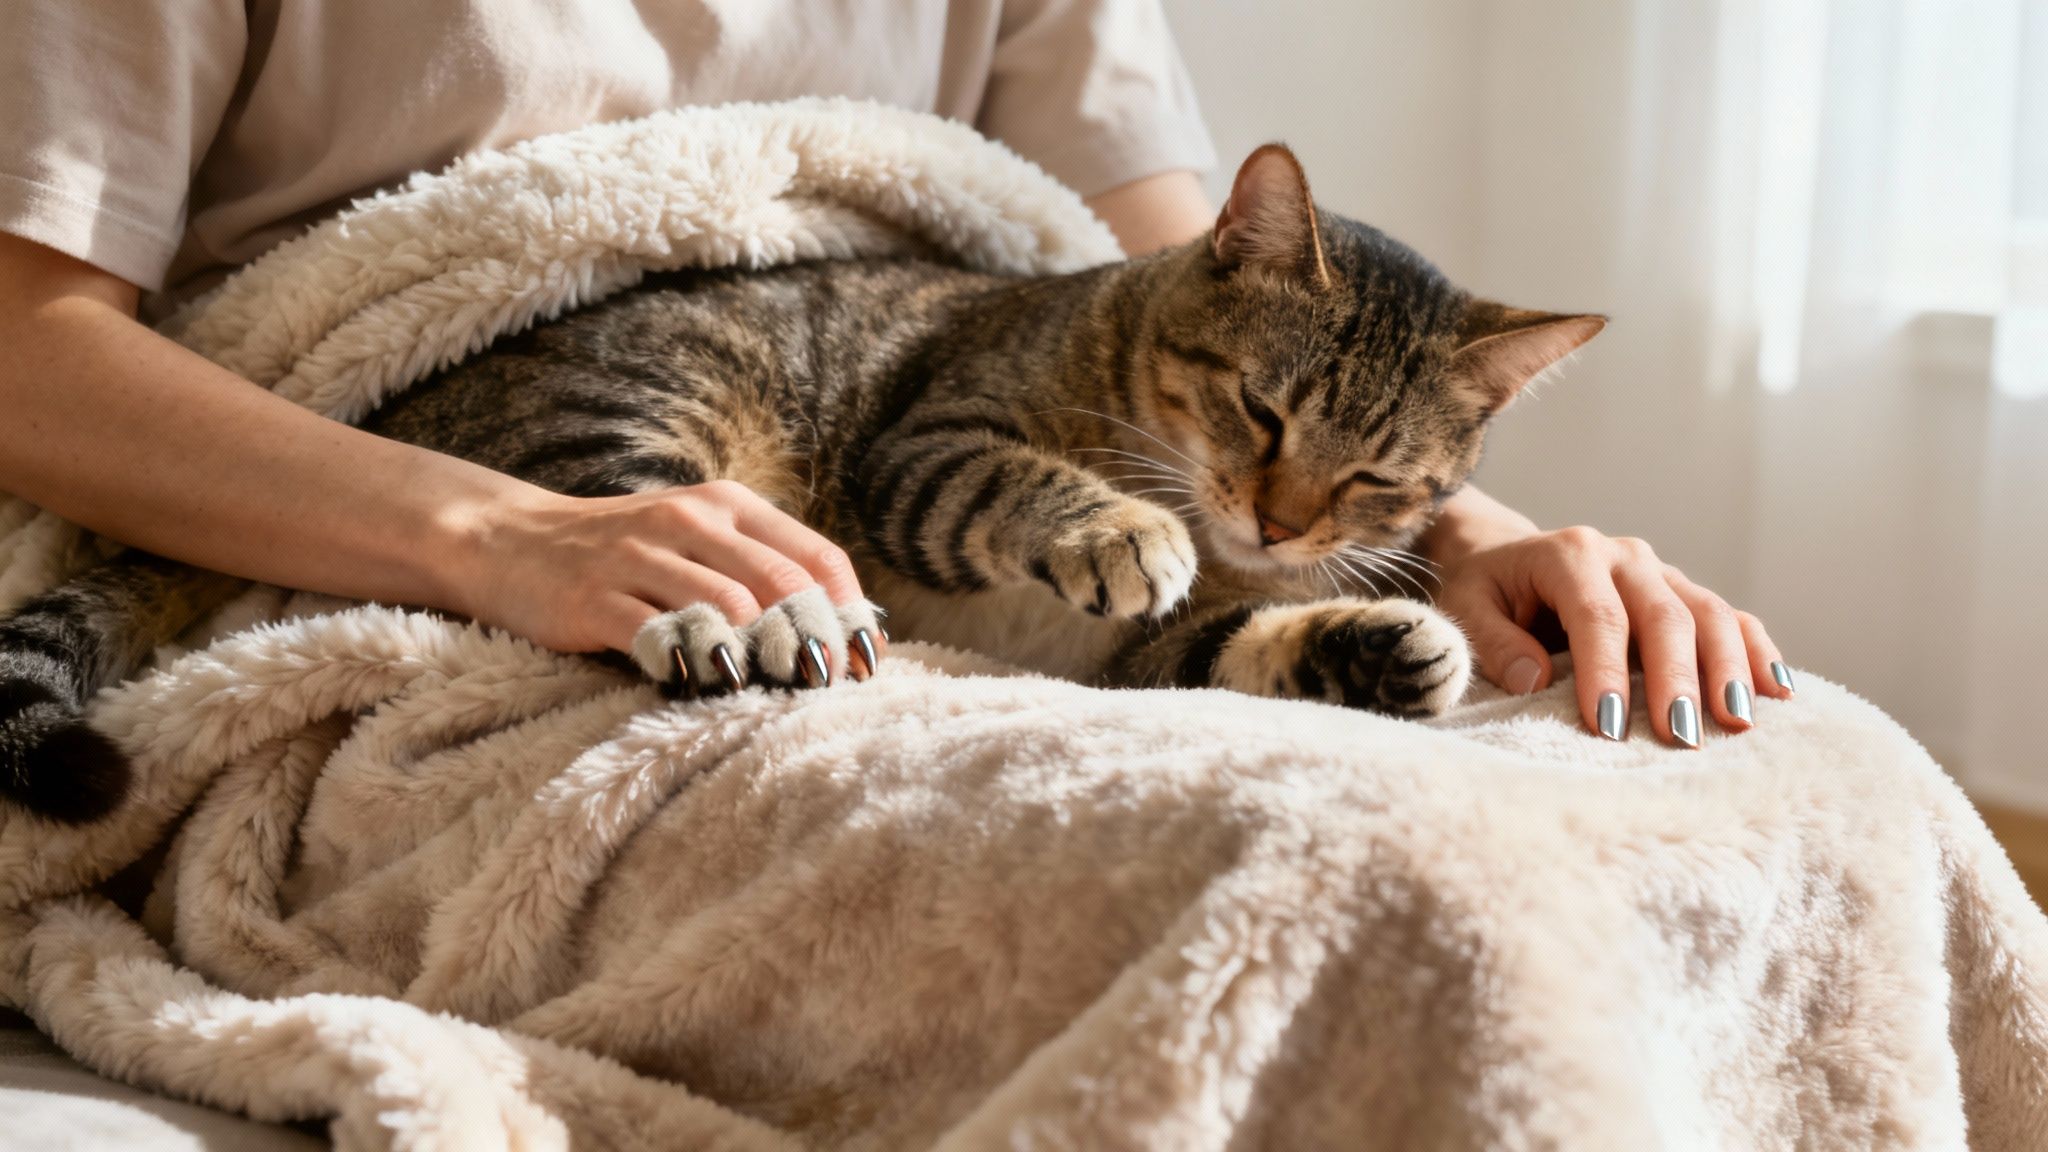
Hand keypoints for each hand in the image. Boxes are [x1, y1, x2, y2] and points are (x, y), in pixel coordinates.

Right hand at [448, 479, 872, 656]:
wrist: (509, 541)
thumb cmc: (624, 553)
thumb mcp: (697, 541)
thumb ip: (760, 570)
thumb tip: (842, 629)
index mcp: (728, 506)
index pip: (817, 557)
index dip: (849, 614)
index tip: (864, 663)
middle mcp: (690, 522)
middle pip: (783, 585)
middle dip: (816, 643)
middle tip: (828, 689)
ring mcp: (640, 558)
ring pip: (729, 608)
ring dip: (765, 660)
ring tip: (777, 693)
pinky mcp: (595, 599)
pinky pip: (660, 636)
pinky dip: (695, 667)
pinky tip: (707, 688)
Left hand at [1424, 493, 1789, 746]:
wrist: (1505, 556)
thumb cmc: (1485, 591)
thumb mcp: (1466, 609)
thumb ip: (1494, 641)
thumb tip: (1535, 680)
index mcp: (1569, 554)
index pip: (1597, 615)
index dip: (1606, 671)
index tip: (1609, 727)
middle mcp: (1624, 557)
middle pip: (1664, 615)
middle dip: (1676, 679)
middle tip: (1682, 737)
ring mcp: (1661, 573)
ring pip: (1709, 614)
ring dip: (1729, 669)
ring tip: (1738, 723)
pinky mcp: (1683, 594)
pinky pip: (1732, 619)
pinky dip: (1757, 652)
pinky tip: (1779, 691)